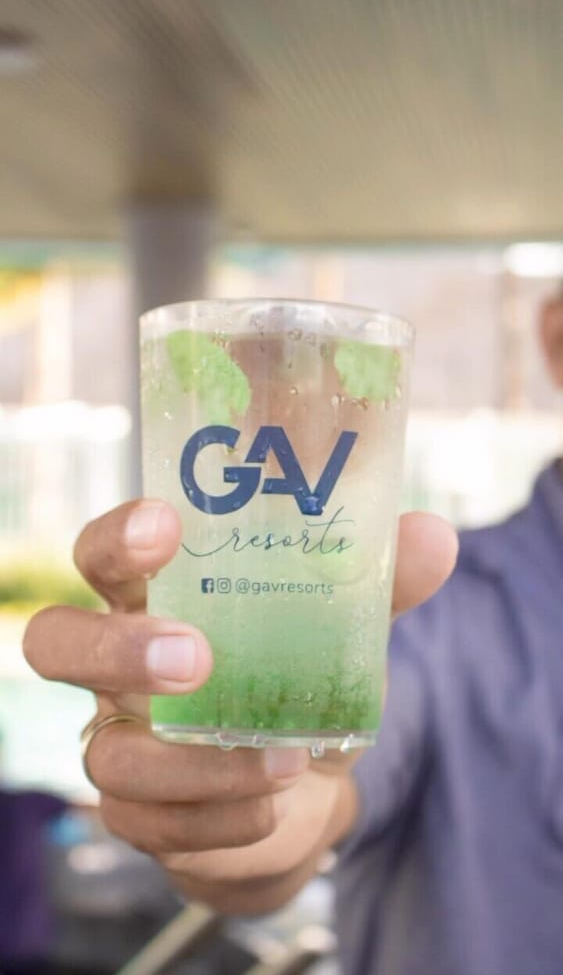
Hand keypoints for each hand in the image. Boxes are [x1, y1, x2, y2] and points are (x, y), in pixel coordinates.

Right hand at [23, 500, 456, 913]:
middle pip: (56, 645)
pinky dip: (220, 820)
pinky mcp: (140, 812)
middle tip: (195, 657)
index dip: (117, 536)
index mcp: (154, 599)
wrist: (294, 780)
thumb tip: (435, 537)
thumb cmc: (292, 674)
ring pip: (108, 756)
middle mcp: (117, 667)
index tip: (165, 524)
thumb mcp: (333, 624)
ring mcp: (120, 742)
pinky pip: (153, 825)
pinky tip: (271, 807)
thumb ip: (376, 582)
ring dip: (195, 764)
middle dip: (117, 649)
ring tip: (281, 760)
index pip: (103, 555)